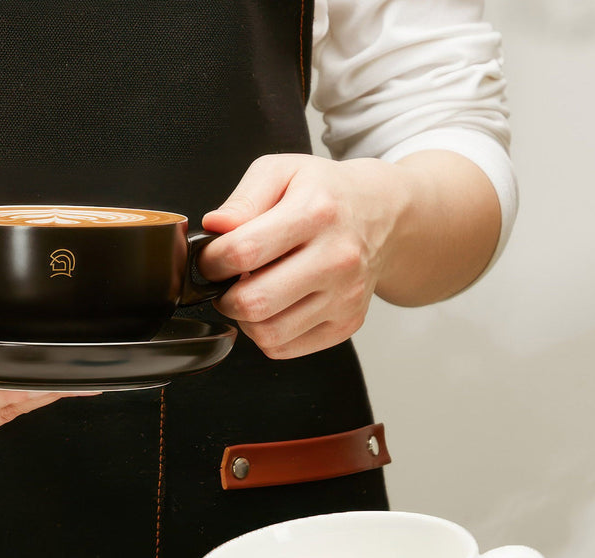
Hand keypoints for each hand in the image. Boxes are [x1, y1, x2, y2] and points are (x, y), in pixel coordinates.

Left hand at [198, 154, 409, 358]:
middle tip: (227, 282)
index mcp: (316, 213)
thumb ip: (243, 198)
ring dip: (244, 319)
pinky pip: (284, 349)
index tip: (212, 258)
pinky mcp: (347, 324)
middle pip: (253, 303)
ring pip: (267, 334)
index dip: (212, 261)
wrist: (382, 214)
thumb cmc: (326, 194)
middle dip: (224, 297)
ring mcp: (345, 296)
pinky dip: (266, 334)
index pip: (243, 252)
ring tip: (250, 293)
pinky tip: (273, 308)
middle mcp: (337, 258)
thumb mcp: (282, 172)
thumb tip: (215, 226)